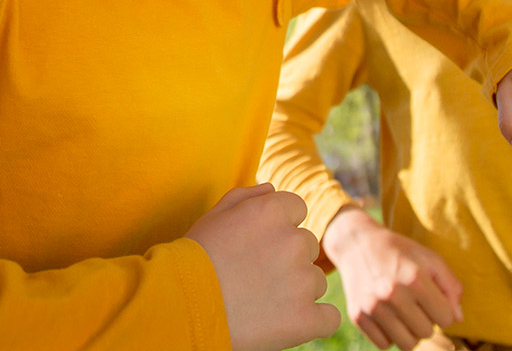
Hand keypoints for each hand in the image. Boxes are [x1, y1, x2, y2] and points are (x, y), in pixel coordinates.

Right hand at [186, 183, 340, 350]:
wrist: (182, 307)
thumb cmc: (194, 259)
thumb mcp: (215, 216)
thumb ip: (248, 197)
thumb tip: (273, 190)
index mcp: (272, 211)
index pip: (297, 208)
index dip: (280, 226)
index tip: (261, 243)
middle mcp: (293, 241)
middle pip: (307, 245)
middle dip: (288, 258)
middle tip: (257, 274)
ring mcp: (302, 281)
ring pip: (315, 281)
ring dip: (297, 289)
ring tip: (262, 300)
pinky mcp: (306, 318)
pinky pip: (328, 317)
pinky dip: (313, 320)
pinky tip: (289, 321)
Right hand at [320, 206, 461, 349]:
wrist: (356, 243)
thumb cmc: (399, 251)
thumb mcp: (430, 258)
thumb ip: (451, 286)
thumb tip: (457, 318)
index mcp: (415, 279)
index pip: (446, 319)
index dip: (442, 309)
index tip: (432, 298)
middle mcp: (392, 294)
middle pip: (426, 333)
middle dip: (426, 320)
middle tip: (415, 303)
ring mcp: (373, 306)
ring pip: (407, 344)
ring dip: (409, 331)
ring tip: (403, 313)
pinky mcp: (357, 315)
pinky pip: (384, 345)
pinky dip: (388, 335)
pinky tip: (386, 316)